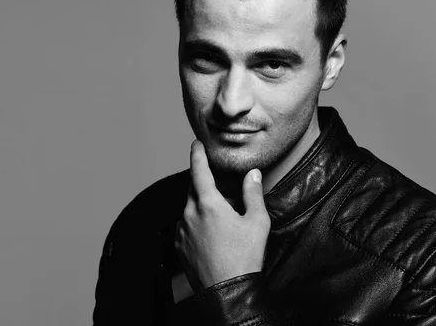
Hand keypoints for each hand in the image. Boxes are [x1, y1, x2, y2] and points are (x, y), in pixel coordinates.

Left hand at [174, 140, 270, 291]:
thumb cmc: (244, 256)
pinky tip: (213, 235)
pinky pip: (186, 225)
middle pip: (194, 189)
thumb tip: (253, 174)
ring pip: (190, 209)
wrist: (227, 291)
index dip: (197, 155)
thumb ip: (253, 193)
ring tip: (224, 220)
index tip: (196, 144)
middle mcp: (189, 214)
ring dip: (203, 207)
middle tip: (225, 193)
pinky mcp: (179, 246)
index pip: (199, 171)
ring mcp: (181, 231)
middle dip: (207, 186)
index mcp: (208, 204)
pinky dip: (197, 223)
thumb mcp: (257, 221)